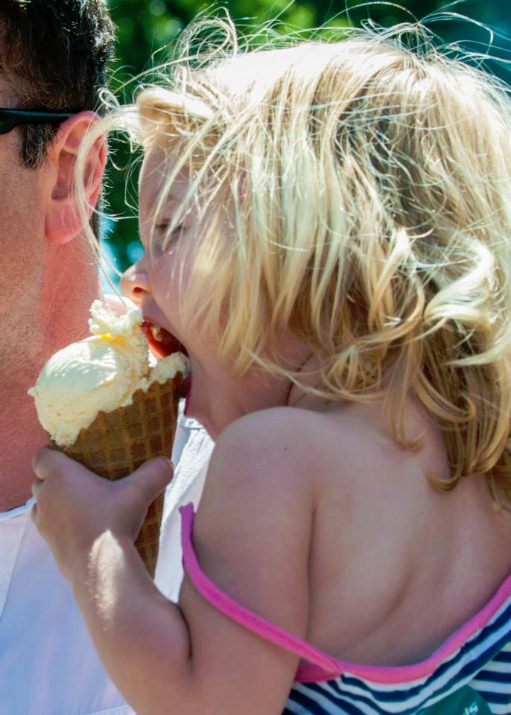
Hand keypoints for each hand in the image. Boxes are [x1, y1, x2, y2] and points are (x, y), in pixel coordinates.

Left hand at [31, 448, 172, 580]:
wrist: (100, 567)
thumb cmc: (113, 523)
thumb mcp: (139, 492)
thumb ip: (154, 473)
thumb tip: (167, 463)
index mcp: (60, 475)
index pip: (41, 457)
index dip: (52, 454)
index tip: (70, 457)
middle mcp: (46, 496)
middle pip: (39, 480)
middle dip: (54, 478)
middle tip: (81, 479)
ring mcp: (44, 522)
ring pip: (41, 504)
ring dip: (54, 501)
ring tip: (79, 503)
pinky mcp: (49, 544)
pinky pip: (48, 526)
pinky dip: (59, 523)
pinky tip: (81, 526)